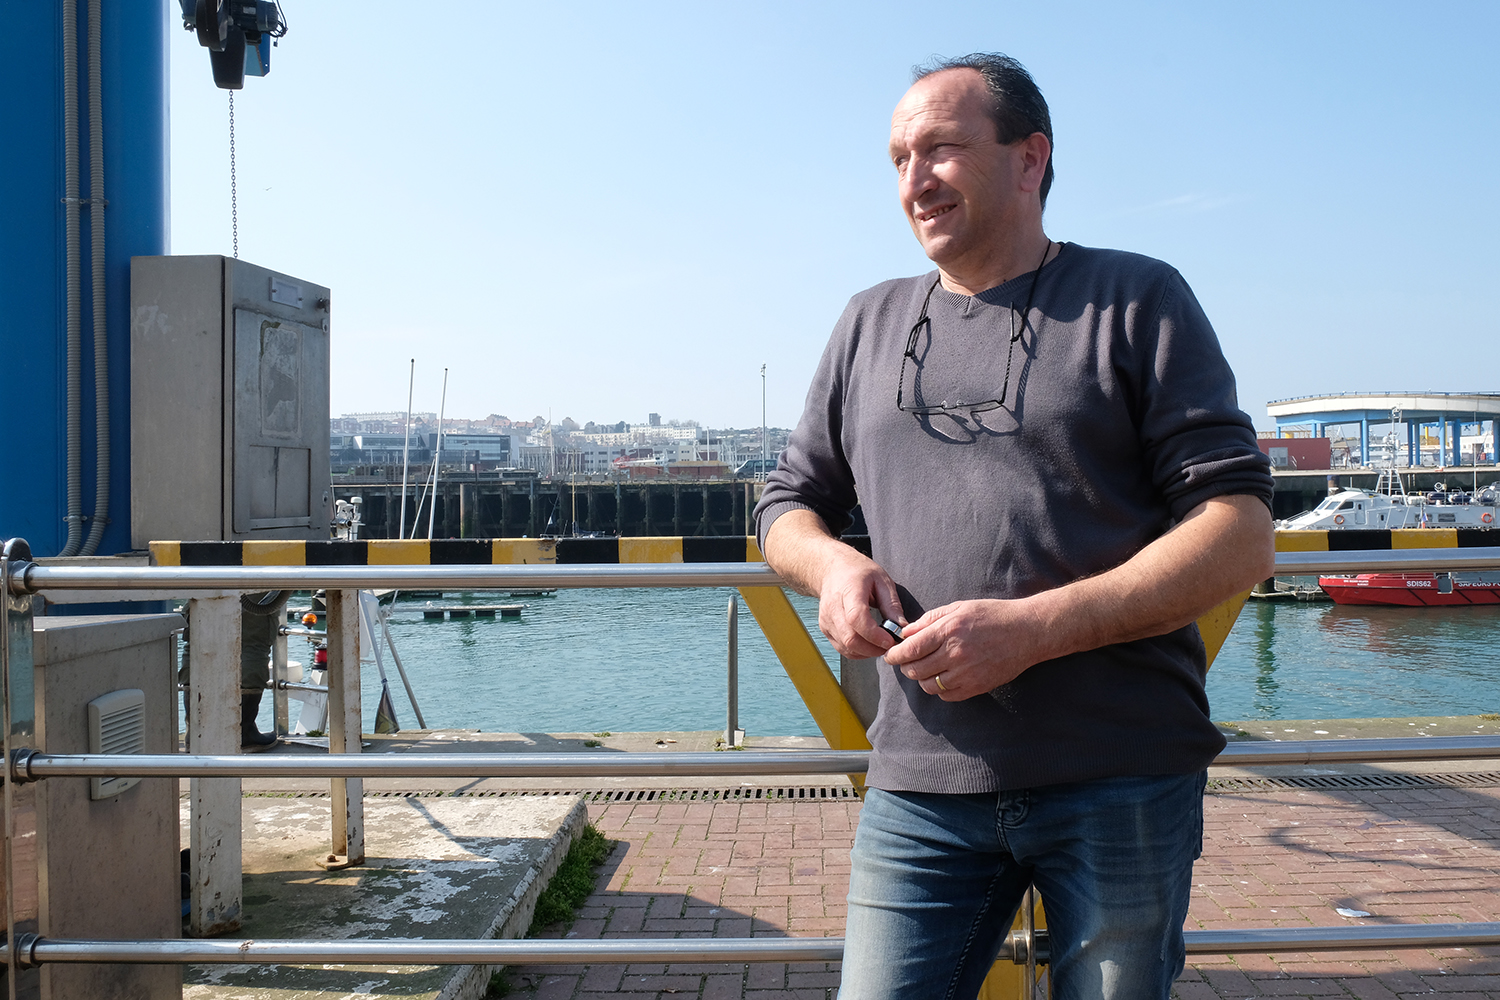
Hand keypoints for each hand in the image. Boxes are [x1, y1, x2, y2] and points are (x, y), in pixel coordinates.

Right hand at [815, 551, 905, 659]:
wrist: (833, 569)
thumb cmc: (858, 572)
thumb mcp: (882, 580)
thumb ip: (892, 605)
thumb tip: (902, 628)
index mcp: (849, 590)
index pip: (856, 618)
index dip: (873, 634)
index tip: (890, 640)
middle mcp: (833, 606)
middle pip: (850, 638)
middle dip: (873, 648)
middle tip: (890, 646)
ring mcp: (826, 619)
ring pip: (846, 646)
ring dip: (867, 652)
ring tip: (881, 645)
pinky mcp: (825, 628)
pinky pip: (842, 648)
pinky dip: (858, 651)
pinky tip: (868, 644)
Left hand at [882, 598, 1048, 699]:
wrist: (1027, 632)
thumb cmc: (993, 615)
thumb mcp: (959, 608)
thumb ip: (930, 620)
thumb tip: (906, 633)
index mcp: (949, 630)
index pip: (910, 650)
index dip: (895, 655)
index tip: (890, 655)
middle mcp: (955, 654)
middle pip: (916, 670)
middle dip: (906, 667)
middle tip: (907, 662)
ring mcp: (966, 673)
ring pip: (929, 686)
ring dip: (922, 679)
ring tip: (926, 669)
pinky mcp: (976, 687)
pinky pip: (946, 695)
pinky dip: (940, 689)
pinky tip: (944, 677)